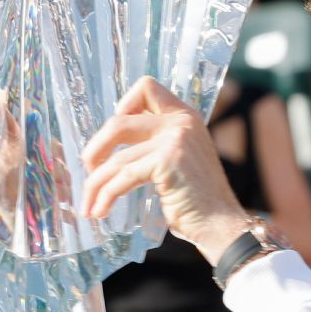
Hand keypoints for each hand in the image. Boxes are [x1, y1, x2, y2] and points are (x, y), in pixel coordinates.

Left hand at [81, 77, 245, 264]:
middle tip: (89, 172)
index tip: (116, 138)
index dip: (124, 106)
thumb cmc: (197, 200)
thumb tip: (108, 145)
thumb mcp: (180, 159)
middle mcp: (181, 122)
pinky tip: (100, 211)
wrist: (221, 224)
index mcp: (185, 117)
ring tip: (89, 206)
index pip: (146, 88)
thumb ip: (156, 143)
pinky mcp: (167, 161)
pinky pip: (123, 177)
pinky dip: (106, 196)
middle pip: (118, 122)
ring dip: (96, 184)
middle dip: (95, 149)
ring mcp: (174, 139)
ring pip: (117, 157)